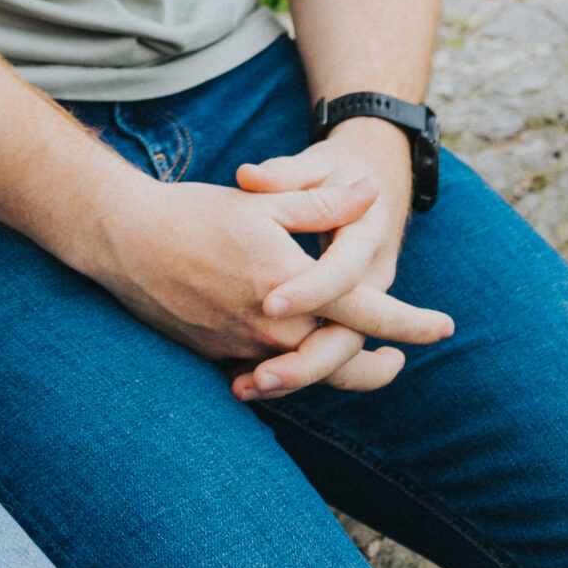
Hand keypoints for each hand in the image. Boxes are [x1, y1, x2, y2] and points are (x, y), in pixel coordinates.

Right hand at [85, 148, 450, 400]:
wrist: (124, 241)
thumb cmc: (194, 213)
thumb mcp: (262, 200)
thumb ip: (320, 204)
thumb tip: (368, 195)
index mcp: (292, 287)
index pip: (368, 314)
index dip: (411, 324)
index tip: (443, 328)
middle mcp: (273, 329)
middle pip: (342, 362)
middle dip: (376, 366)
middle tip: (398, 362)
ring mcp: (243, 348)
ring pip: (305, 373)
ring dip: (337, 370)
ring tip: (360, 363)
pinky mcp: (217, 354)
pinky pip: (267, 371)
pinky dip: (291, 370)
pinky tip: (295, 359)